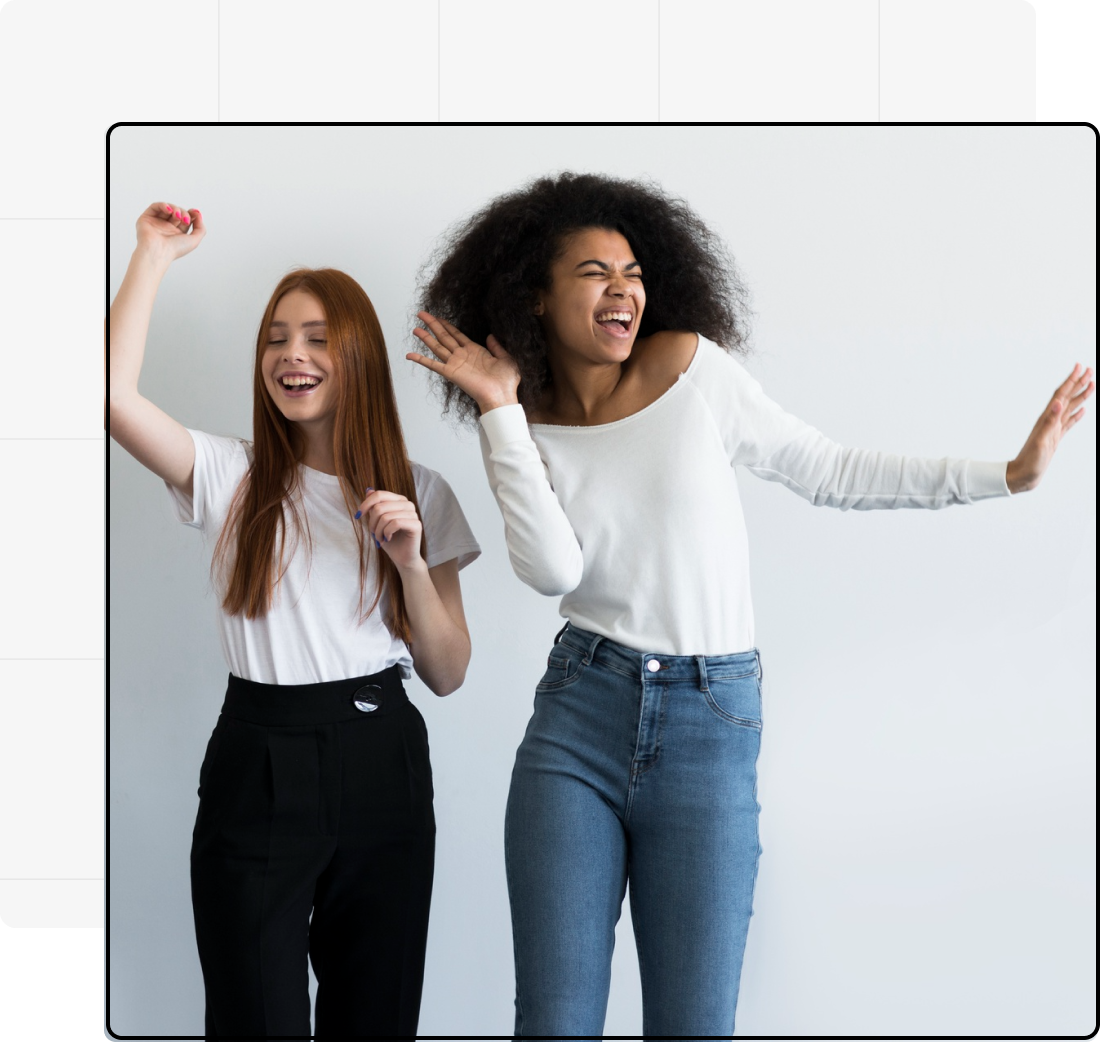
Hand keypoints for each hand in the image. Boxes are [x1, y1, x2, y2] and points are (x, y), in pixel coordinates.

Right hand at [135, 201, 205, 263]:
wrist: (158, 251)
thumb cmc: (175, 249)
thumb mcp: (194, 240)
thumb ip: (200, 228)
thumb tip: (197, 213)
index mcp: (177, 234)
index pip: (185, 219)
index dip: (191, 214)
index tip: (194, 213)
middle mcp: (167, 228)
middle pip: (178, 213)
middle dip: (184, 213)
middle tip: (185, 220)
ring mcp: (156, 223)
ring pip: (167, 208)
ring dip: (175, 209)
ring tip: (177, 215)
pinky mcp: (146, 218)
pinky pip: (155, 206)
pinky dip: (163, 205)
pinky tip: (168, 210)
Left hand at [354, 488, 423, 571]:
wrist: (402, 558)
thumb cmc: (390, 540)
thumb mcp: (377, 522)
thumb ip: (374, 506)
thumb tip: (368, 490)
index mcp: (399, 500)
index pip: (379, 494)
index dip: (366, 504)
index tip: (358, 516)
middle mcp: (408, 504)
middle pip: (380, 506)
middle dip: (372, 522)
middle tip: (373, 533)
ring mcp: (413, 514)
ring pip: (386, 516)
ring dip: (378, 531)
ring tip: (379, 539)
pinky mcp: (416, 525)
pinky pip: (395, 523)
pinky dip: (386, 533)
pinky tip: (388, 538)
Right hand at [408, 311, 520, 412]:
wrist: (501, 396)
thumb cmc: (506, 382)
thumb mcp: (505, 358)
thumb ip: (497, 347)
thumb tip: (491, 335)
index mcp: (475, 351)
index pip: (457, 334)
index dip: (447, 325)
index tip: (438, 317)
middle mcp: (462, 356)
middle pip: (444, 336)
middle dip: (433, 324)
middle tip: (422, 314)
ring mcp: (455, 364)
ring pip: (437, 347)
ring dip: (426, 337)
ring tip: (415, 328)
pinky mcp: (451, 373)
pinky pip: (433, 365)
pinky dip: (421, 360)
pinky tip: (410, 354)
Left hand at [1007, 363, 1092, 492]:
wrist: (1023, 475)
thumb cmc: (1030, 461)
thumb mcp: (1041, 441)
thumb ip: (1049, 422)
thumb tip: (1058, 403)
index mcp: (1048, 419)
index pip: (1061, 394)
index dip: (1071, 380)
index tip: (1080, 366)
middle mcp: (1051, 421)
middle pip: (1067, 397)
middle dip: (1078, 382)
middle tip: (1090, 369)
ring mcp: (1054, 429)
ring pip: (1071, 407)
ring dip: (1081, 395)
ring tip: (1092, 384)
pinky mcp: (1056, 438)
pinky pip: (1069, 422)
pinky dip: (1077, 414)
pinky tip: (1082, 410)